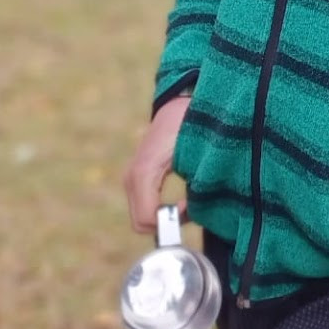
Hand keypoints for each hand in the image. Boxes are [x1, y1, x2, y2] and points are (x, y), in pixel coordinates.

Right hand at [124, 94, 190, 232]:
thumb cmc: (191, 125)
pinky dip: (161, 210)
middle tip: (191, 207)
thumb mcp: (197, 154)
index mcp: (143, 171)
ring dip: (165, 217)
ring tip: (189, 202)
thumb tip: (194, 212)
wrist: (180, 104)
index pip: (147, 219)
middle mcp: (132, 177)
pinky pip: (144, 207)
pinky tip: (181, 200)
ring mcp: (131, 178)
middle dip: (167, 223)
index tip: (192, 205)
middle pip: (141, 223)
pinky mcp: (136, 178)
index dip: (172, 220)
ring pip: (141, 217)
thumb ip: (196, 185)